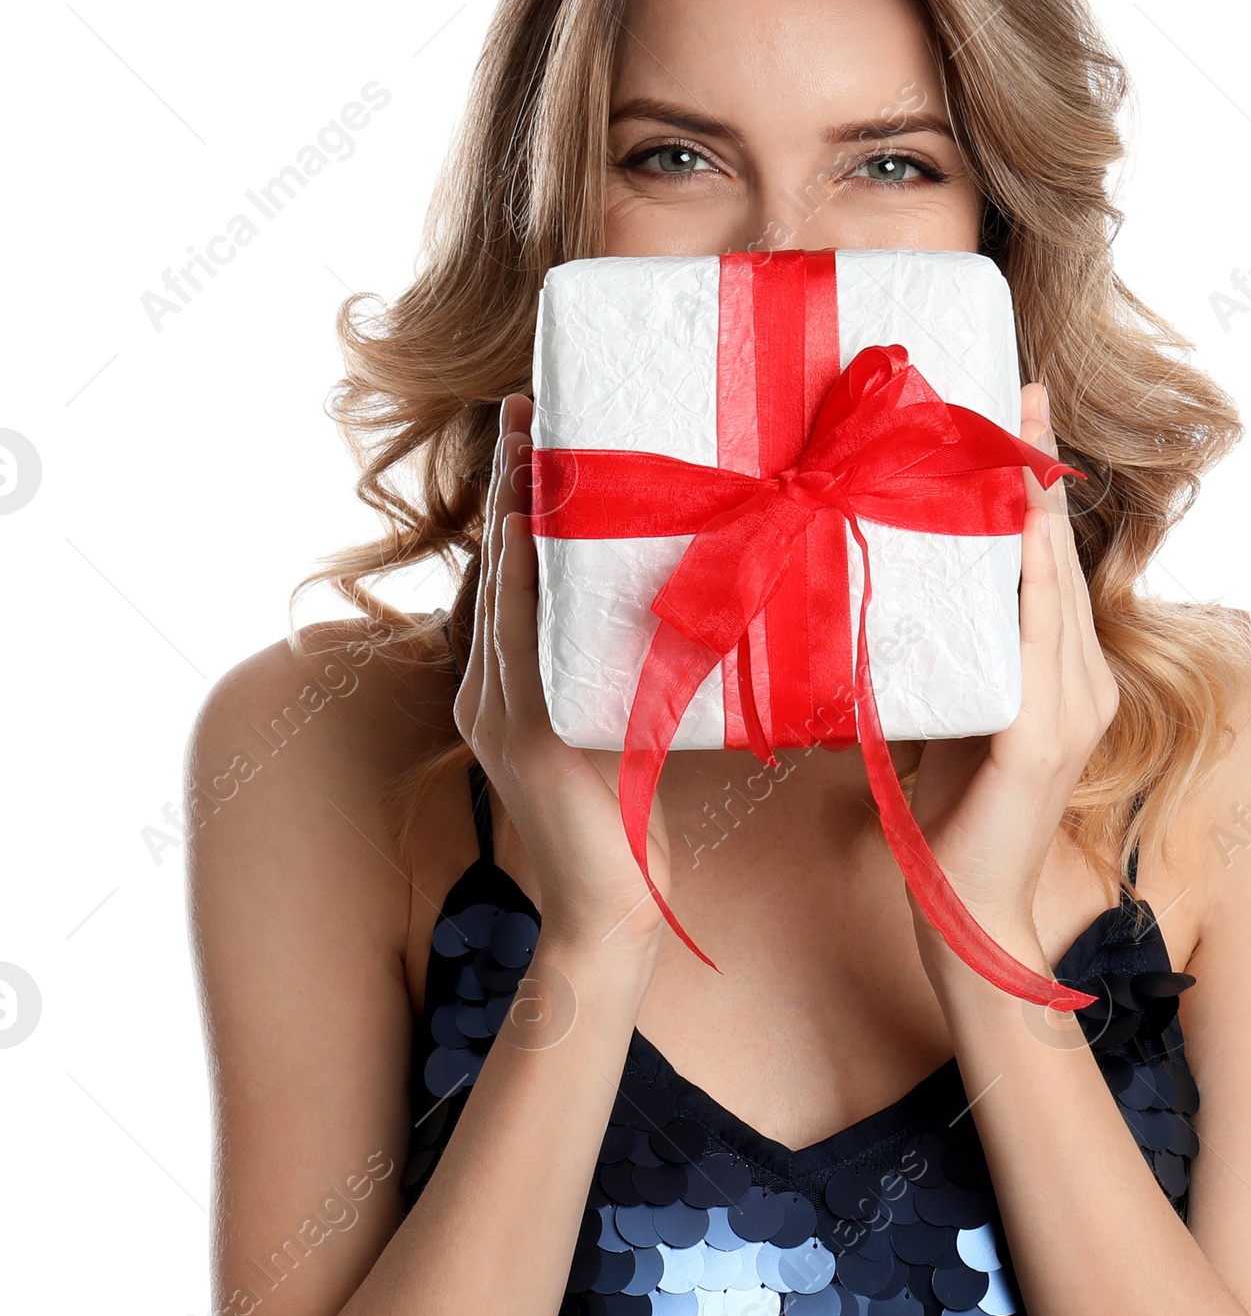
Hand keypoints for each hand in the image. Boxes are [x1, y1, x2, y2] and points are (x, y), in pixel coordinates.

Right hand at [453, 395, 668, 965]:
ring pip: (501, 589)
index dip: (523, 498)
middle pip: (500, 563)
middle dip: (512, 481)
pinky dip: (519, 582)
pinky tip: (527, 530)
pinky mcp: (519, 735)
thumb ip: (635, 664)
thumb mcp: (632, 720)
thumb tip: (694, 593)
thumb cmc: (634, 819)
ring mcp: (499, 710)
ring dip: (514, 509)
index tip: (542, 430)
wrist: (615, 912)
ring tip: (528, 440)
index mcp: (514, 684)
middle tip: (529, 404)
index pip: (517, 572)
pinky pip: (514, 641)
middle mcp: (492, 688)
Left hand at [909, 382, 1118, 982]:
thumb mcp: (941, 712)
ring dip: (1030, 500)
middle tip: (1019, 384)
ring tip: (1014, 428)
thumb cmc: (945, 818)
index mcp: (1058, 669)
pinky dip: (1023, 576)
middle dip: (1036, 463)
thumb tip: (876, 582)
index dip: (1032, 479)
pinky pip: (1034, 635)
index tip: (1013, 404)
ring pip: (1050, 579)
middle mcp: (1080, 676)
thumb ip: (936, 654)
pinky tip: (1011, 527)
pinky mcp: (1041, 737)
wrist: (965, 914)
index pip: (1045, 556)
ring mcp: (1070, 704)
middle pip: (1056, 548)